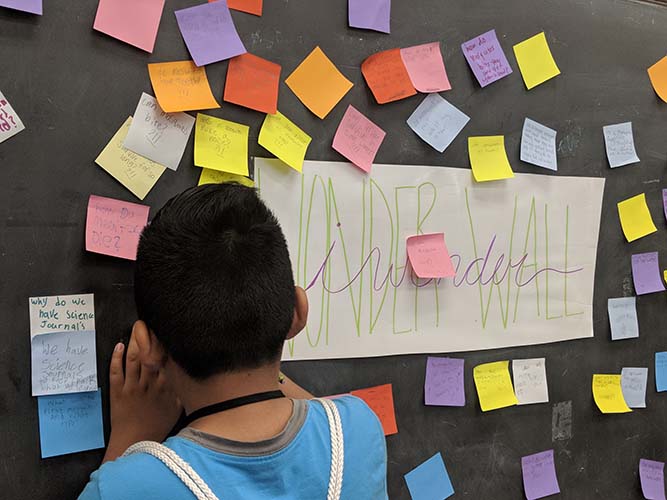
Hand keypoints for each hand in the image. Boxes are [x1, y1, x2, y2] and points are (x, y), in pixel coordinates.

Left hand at [102, 324, 182, 462]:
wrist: (135, 443)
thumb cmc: (158, 425)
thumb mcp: (179, 407)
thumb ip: (184, 389)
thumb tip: (189, 372)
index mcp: (166, 385)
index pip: (167, 357)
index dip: (166, 341)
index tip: (166, 328)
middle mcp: (150, 383)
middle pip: (150, 353)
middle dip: (149, 335)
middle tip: (148, 321)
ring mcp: (133, 386)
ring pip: (134, 359)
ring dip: (134, 341)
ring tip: (136, 327)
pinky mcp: (117, 392)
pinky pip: (116, 371)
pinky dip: (116, 358)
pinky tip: (119, 346)